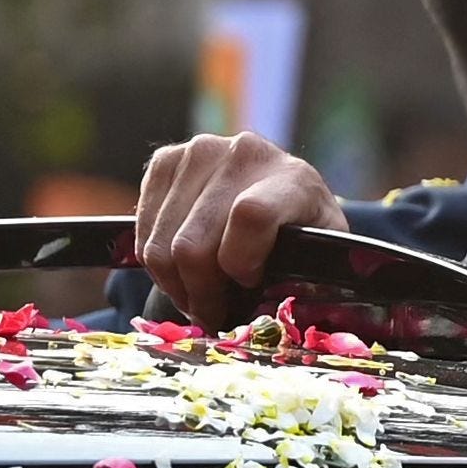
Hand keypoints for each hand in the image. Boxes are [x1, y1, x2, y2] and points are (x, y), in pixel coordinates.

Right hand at [135, 133, 348, 327]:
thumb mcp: (323, 255)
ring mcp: (199, 152)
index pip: (251, 216)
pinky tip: (181, 270)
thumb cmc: (306, 233)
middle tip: (210, 314)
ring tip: (197, 297)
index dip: (240, 261)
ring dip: (175, 283)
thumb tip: (262, 315)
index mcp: (293, 179)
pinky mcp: (166, 159)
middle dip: (200, 293)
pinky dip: (156, 262)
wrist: (284, 188)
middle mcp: (244, 155)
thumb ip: (303, 277)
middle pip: (193, 243)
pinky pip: (143, 227)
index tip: (247, 283)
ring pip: (162, 242)